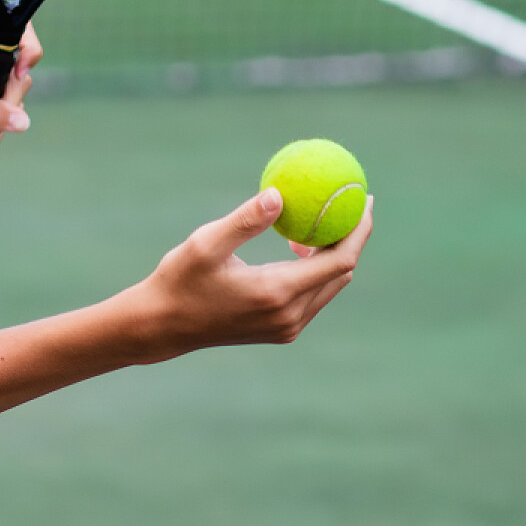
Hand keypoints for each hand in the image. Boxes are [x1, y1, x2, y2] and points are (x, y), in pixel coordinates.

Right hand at [128, 190, 371, 360]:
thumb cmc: (180, 280)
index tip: (362, 199)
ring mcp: (287, 327)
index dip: (357, 229)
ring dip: (332, 254)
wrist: (162, 325)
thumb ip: (245, 220)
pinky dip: (315, 270)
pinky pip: (313, 296)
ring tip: (318, 220)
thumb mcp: (206, 244)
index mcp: (277, 293)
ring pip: (329, 286)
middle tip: (348, 202)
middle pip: (341, 273)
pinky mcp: (280, 331)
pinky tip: (297, 247)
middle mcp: (289, 315)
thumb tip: (280, 195)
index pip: (340, 261)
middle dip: (351, 237)